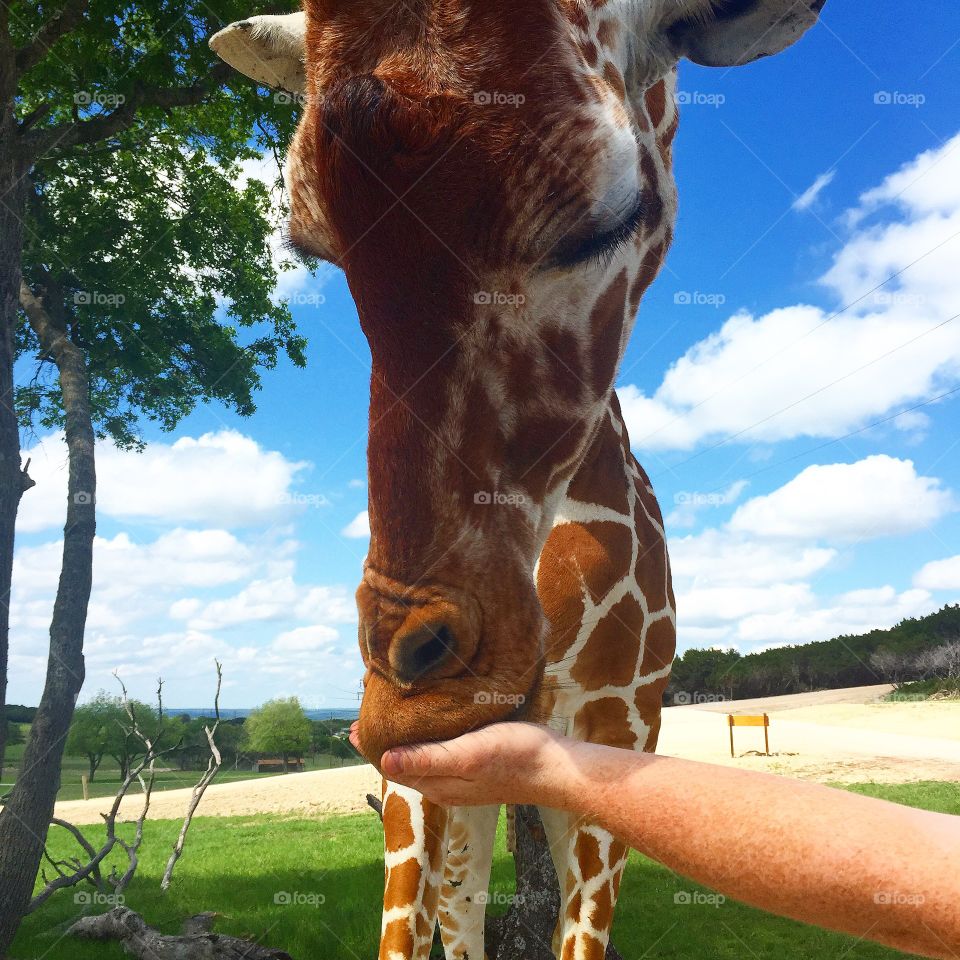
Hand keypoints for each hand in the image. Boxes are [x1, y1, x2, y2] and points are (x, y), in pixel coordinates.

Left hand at [351, 721, 571, 806]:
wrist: (557, 766)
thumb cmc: (513, 758)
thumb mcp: (466, 756)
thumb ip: (427, 760)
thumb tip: (383, 761)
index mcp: (436, 785)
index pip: (392, 764)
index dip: (372, 743)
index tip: (354, 720)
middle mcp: (444, 782)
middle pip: (404, 758)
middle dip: (384, 736)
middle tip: (368, 704)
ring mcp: (461, 772)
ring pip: (422, 751)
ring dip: (405, 732)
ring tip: (391, 704)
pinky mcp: (477, 760)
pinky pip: (441, 745)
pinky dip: (427, 730)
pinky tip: (430, 713)